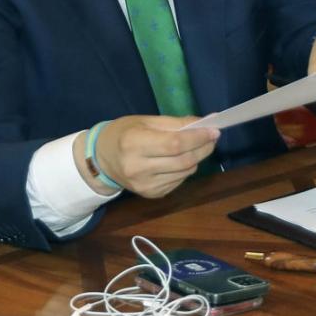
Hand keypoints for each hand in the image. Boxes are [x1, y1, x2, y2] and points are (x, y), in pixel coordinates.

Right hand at [75, 115, 219, 196]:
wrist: (101, 160)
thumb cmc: (124, 134)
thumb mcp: (147, 121)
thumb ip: (176, 123)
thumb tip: (206, 123)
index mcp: (133, 144)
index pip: (175, 144)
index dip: (198, 138)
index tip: (214, 131)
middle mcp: (137, 168)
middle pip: (183, 161)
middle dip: (203, 148)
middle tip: (212, 138)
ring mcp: (143, 185)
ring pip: (185, 172)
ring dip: (197, 158)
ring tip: (197, 146)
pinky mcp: (150, 194)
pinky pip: (179, 181)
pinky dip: (186, 169)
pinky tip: (180, 160)